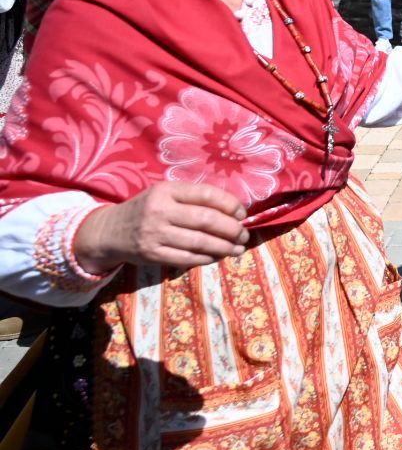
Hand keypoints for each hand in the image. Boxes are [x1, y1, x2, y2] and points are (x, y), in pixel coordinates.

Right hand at [74, 183, 249, 272]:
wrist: (110, 231)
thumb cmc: (147, 209)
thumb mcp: (164, 194)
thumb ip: (193, 198)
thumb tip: (233, 210)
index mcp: (166, 191)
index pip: (206, 195)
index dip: (230, 204)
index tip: (242, 213)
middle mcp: (160, 211)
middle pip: (206, 220)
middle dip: (232, 229)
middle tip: (244, 234)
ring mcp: (155, 234)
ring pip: (199, 242)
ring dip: (224, 247)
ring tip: (238, 248)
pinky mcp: (152, 255)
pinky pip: (187, 258)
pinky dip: (207, 258)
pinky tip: (218, 256)